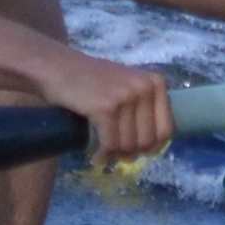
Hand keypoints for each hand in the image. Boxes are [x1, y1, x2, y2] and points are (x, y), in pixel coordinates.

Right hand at [52, 53, 173, 165]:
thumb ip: (144, 108)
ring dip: (114, 156)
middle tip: (114, 154)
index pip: (167, 130)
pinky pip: (111, 145)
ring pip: (129, 146)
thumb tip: (154, 147)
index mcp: (156, 83)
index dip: (153, 147)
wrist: (57, 67)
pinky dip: (103, 156)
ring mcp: (126, 97)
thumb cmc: (92, 81)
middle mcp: (145, 88)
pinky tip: (95, 155)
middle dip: (131, 154)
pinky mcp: (105, 108)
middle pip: (148, 142)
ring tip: (103, 153)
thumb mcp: (128, 86)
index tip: (137, 152)